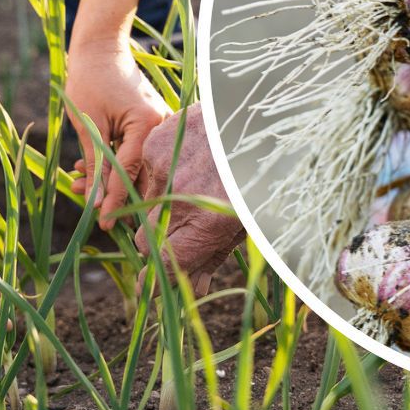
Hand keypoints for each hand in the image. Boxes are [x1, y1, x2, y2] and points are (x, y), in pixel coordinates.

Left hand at [67, 0, 171, 229]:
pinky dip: (113, 161)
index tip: (104, 224)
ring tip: (78, 185)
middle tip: (93, 216)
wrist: (101, 48)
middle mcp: (161, 127)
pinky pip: (135, 151)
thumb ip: (95, 163)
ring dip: (108, 177)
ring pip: (136, 164)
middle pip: (139, 173)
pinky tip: (87, 167)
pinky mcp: (152, 124)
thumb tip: (94, 200)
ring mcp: (160, 126)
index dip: (114, 200)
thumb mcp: (87, 124)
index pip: (130, 173)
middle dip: (112, 192)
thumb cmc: (90, 79)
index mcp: (148, 125)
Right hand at [126, 104, 245, 296]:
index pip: (161, 264)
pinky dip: (162, 173)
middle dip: (159, 244)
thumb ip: (214, 256)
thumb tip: (193, 288)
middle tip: (180, 233)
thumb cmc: (264, 176)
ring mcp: (163, 167)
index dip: (153, 279)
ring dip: (162, 205)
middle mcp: (179, 198)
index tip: (146, 288)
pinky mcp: (156, 143)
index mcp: (206, 224)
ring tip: (196, 186)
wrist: (265, 121)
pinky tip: (189, 162)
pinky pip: (147, 171)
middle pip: (145, 240)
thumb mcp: (246, 222)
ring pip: (144, 205)